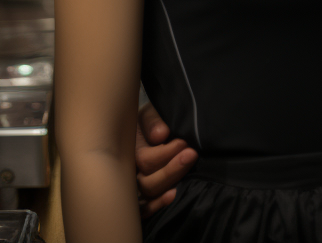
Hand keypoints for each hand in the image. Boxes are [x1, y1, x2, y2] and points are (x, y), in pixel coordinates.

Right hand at [135, 102, 196, 216]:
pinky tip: (173, 196)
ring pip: (150, 193)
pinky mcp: (144, 194)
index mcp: (130, 150)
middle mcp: (131, 170)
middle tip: (191, 154)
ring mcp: (136, 184)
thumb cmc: (150, 119)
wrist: (149, 125)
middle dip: (171, 169)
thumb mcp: (150, 112)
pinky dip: (157, 205)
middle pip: (147, 182)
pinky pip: (145, 208)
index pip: (145, 160)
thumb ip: (153, 120)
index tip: (183, 142)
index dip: (166, 153)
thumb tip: (161, 135)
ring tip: (189, 168)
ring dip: (170, 181)